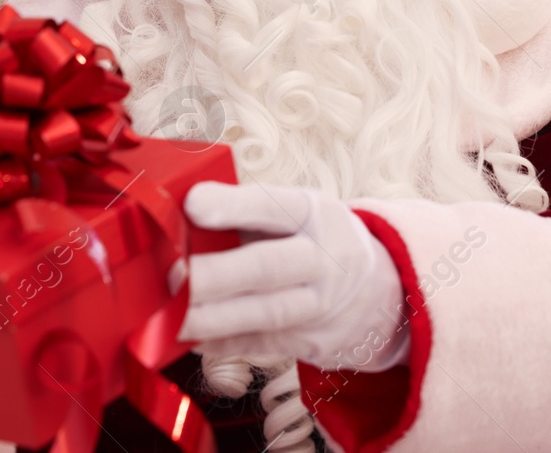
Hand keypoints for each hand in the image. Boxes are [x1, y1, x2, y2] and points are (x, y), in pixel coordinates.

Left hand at [176, 181, 409, 372]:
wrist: (382, 292)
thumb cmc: (313, 238)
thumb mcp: (296, 210)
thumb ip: (246, 210)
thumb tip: (177, 213)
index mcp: (313, 212)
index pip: (273, 206)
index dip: (233, 206)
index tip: (192, 205)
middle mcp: (323, 258)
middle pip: (267, 267)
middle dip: (214, 276)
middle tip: (170, 278)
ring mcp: (321, 306)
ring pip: (263, 315)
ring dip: (210, 319)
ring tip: (167, 317)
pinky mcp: (313, 343)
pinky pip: (262, 345)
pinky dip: (221, 344)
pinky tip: (187, 339)